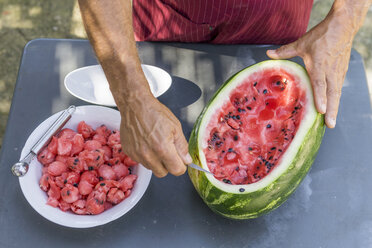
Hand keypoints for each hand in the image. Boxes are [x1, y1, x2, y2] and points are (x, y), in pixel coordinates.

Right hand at [118, 90, 191, 177]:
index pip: (176, 170)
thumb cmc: (155, 113)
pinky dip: (145, 155)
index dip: (181, 166)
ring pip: (151, 168)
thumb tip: (187, 160)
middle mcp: (148, 155)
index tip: (180, 161)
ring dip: (156, 161)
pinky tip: (146, 142)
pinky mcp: (129, 152)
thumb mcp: (175, 127)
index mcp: (163, 149)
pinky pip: (141, 161)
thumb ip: (182, 146)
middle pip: (163, 173)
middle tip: (168, 151)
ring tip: (155, 144)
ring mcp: (137, 155)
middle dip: (168, 165)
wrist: (135, 105)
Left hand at [267, 6, 358, 127]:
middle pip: (332, 93)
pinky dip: (336, 100)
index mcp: (319, 65)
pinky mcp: (342, 72)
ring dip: (334, 108)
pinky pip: (338, 88)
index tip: (320, 110)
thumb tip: (268, 54)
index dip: (320, 97)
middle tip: (329, 125)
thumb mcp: (302, 43)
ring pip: (337, 93)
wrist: (343, 26)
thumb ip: (285, 51)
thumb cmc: (321, 36)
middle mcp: (330, 71)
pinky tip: (332, 109)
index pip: (320, 83)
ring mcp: (338, 72)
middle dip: (331, 110)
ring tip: (331, 122)